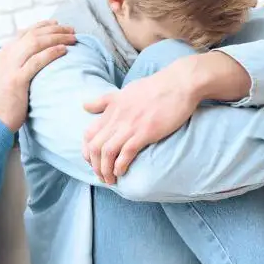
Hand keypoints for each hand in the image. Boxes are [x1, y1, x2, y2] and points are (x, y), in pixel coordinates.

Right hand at [0, 20, 75, 130]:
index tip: (56, 24)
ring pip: (35, 43)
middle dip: (53, 29)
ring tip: (72, 38)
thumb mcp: (5, 79)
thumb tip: (34, 58)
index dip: (41, 26)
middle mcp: (3, 57)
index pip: (22, 33)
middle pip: (31, 35)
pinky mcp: (16, 80)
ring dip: (57, 38)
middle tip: (70, 29)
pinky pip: (37, 61)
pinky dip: (52, 53)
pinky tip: (64, 50)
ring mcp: (8, 67)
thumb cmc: (5, 104)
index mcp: (0, 55)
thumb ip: (15, 66)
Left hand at [81, 61, 200, 183]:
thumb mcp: (124, 91)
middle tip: (101, 176)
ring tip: (110, 180)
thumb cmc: (154, 87)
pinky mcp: (145, 132)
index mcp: (111, 109)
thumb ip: (104, 101)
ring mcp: (130, 126)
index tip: (92, 162)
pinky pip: (126, 152)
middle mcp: (117, 118)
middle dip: (95, 166)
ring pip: (107, 152)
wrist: (178, 83)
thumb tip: (85, 106)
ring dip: (106, 170)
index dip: (86, 151)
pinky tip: (121, 172)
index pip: (89, 134)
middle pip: (95, 146)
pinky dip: (120, 165)